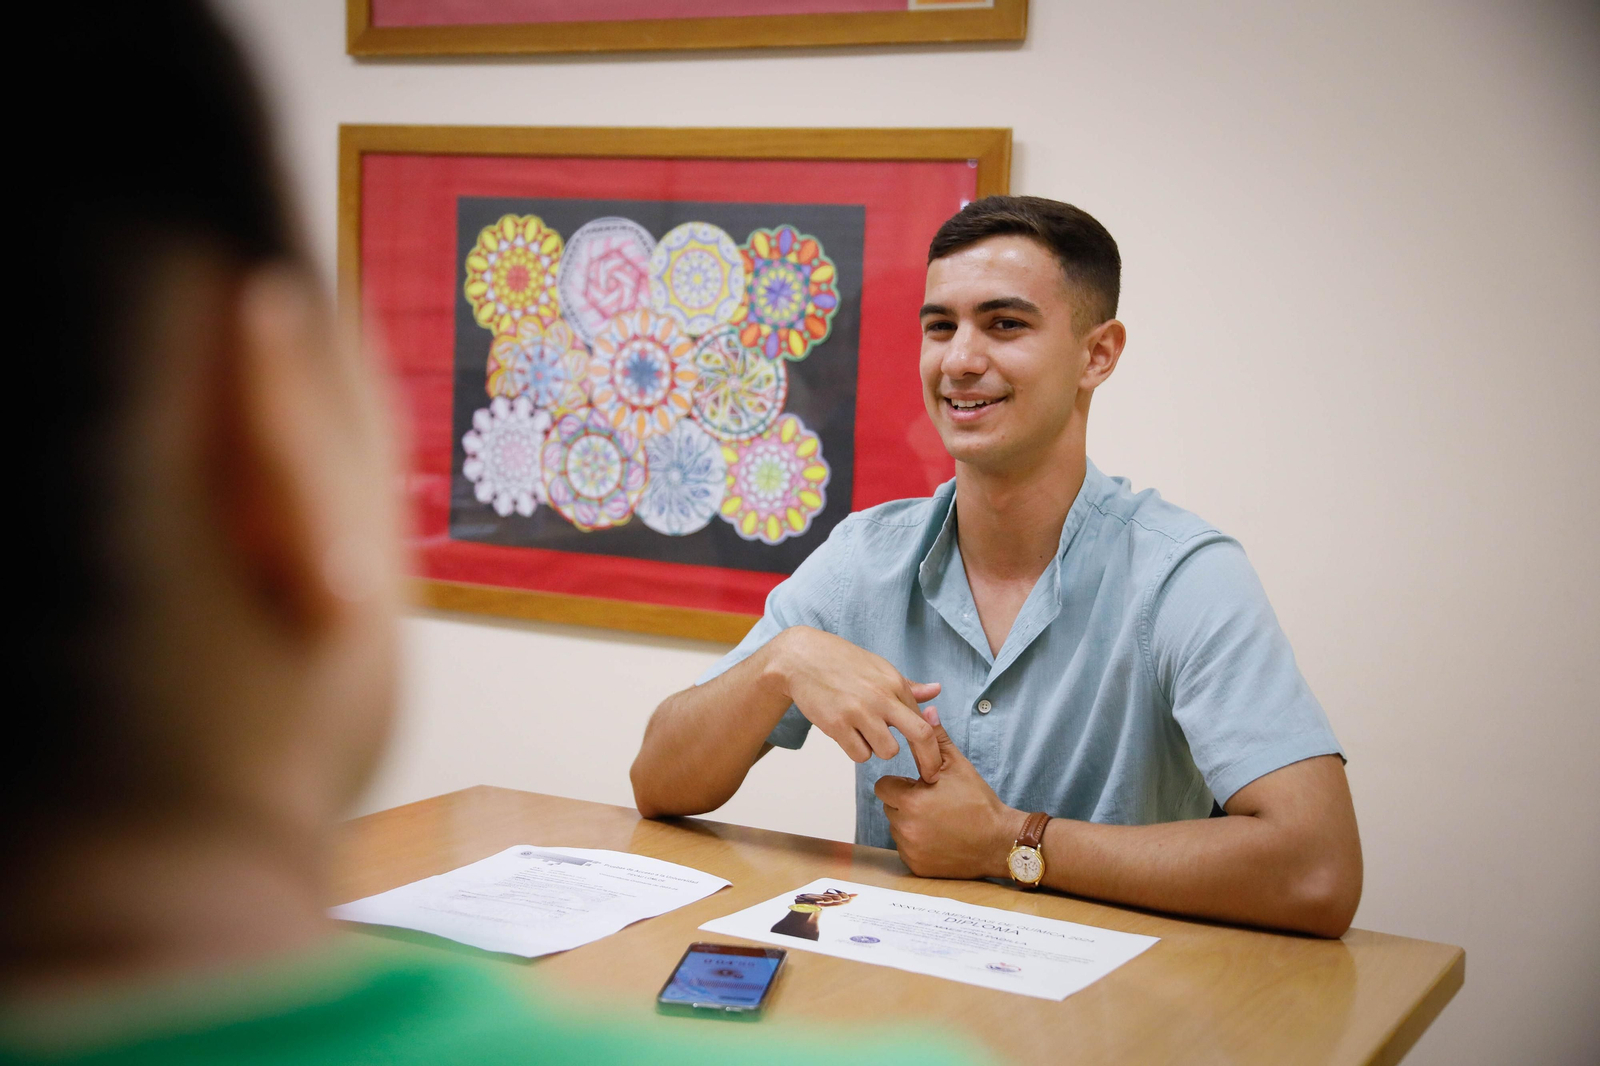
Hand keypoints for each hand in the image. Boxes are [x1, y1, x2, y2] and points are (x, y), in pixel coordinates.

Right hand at [771, 626, 942, 781]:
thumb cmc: (842, 662)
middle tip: (927, 774)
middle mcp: (881, 697)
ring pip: (887, 751)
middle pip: (920, 736)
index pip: (925, 720)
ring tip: (865, 733)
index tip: (932, 761)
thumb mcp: (879, 667)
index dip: (932, 745)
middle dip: (927, 760)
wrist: (802, 658)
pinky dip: (857, 750)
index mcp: (894, 683)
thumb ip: (908, 685)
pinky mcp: (837, 725)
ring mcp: (859, 712)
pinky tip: (848, 734)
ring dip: (879, 749)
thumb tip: (936, 690)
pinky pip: (860, 754)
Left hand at [874, 708, 1025, 879]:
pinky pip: (906, 849)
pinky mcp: (916, 866)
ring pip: (896, 828)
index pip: (883, 786)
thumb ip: (936, 739)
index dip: (900, 784)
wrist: (1000, 842)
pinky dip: (918, 844)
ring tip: (939, 820)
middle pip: (889, 807)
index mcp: (910, 801)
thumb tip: (926, 710)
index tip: (919, 785)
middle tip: (933, 802)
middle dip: (905, 802)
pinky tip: (940, 838)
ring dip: (910, 823)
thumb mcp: (958, 766)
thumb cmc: (978, 802)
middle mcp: (905, 828)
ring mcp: (910, 850)